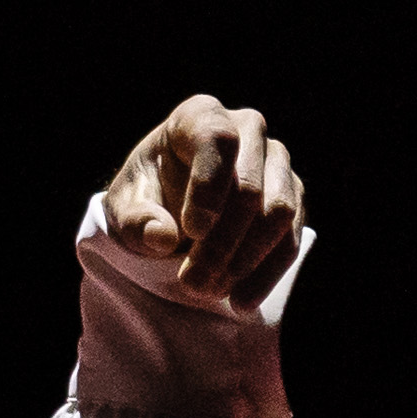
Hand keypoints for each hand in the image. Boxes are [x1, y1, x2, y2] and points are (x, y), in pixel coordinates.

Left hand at [102, 94, 307, 309]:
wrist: (167, 210)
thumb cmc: (144, 198)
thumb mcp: (124, 208)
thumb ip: (136, 220)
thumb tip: (161, 237)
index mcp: (199, 116)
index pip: (218, 139)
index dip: (209, 187)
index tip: (192, 232)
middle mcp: (246, 129)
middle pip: (249, 186)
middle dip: (222, 242)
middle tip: (193, 282)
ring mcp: (275, 162)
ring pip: (277, 212)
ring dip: (244, 260)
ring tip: (210, 292)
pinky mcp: (292, 196)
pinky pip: (290, 237)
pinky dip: (266, 273)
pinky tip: (240, 300)